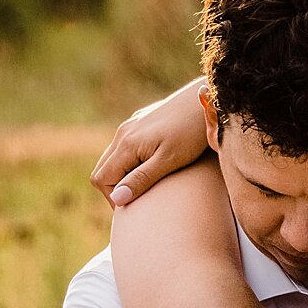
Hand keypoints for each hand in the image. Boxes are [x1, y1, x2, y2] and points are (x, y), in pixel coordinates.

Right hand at [91, 79, 210, 206]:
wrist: (206, 100)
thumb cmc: (192, 133)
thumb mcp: (168, 160)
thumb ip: (141, 179)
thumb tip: (117, 199)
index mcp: (126, 144)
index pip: (101, 179)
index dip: (114, 198)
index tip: (136, 206)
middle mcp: (123, 133)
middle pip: (102, 169)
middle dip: (115, 189)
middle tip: (140, 199)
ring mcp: (131, 125)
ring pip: (113, 158)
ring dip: (123, 175)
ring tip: (148, 183)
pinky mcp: (141, 122)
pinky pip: (124, 147)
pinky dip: (130, 162)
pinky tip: (153, 165)